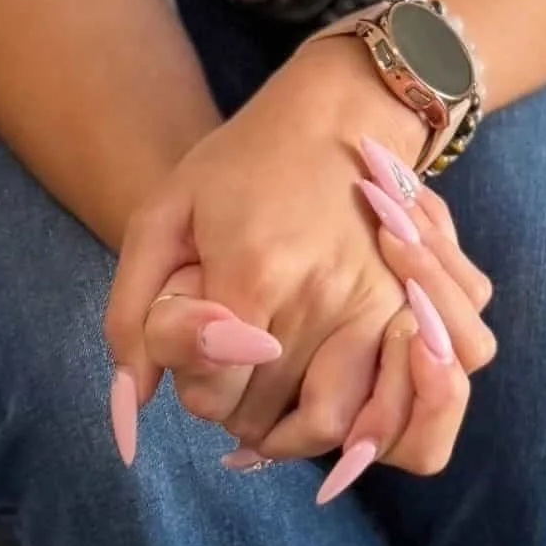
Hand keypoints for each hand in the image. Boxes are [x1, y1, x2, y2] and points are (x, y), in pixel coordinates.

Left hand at [104, 41, 495, 489]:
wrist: (336, 115)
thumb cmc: (239, 166)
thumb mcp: (162, 217)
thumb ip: (134, 312)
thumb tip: (133, 404)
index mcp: (255, 271)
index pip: (212, 393)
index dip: (193, 387)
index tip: (196, 356)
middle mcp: (324, 298)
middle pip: (266, 415)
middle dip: (234, 409)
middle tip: (226, 374)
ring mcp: (378, 309)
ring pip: (333, 426)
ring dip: (293, 430)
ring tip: (270, 406)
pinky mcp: (412, 313)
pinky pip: (398, 407)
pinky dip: (362, 428)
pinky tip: (327, 410)